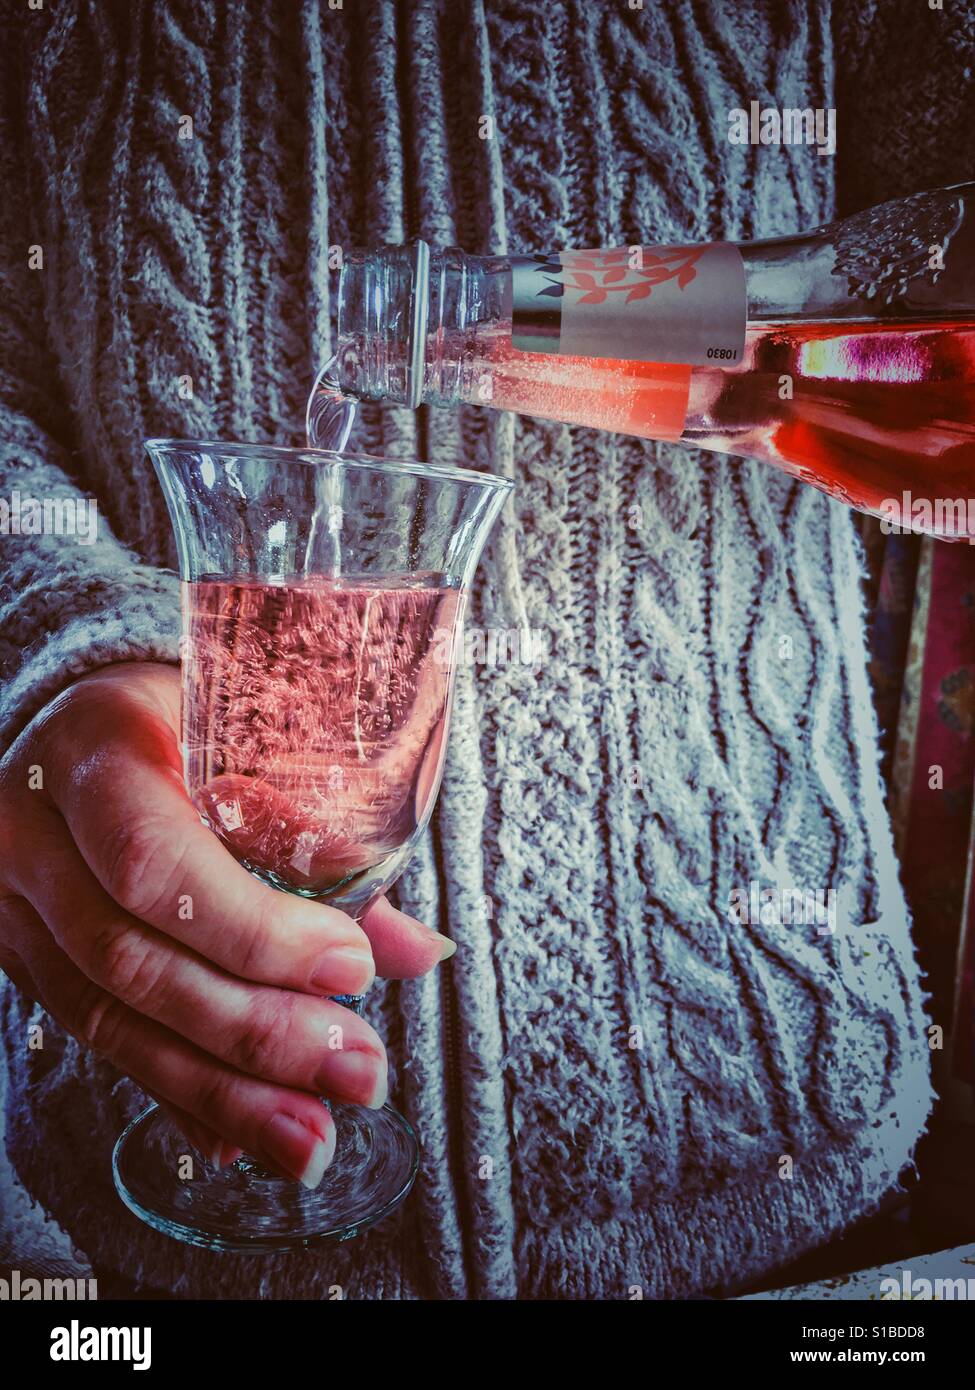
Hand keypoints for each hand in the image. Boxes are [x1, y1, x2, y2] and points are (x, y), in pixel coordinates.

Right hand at [0, 663, 452, 1187]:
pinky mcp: (23, 958)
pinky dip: (177, 1092)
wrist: (80, 730)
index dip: (252, 928)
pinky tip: (241, 1138)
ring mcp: (16, 904)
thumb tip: (421, 952)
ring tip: (313, 1138)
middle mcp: (34, 832)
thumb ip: (324, 842)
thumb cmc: (186, 721)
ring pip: (109, 1019)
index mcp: (97, 747)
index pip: (154, 859)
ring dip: (223, 1091)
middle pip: (131, 958)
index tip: (349, 968)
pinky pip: (97, 1039)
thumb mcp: (247, 739)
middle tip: (357, 1071)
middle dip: (254, 1031)